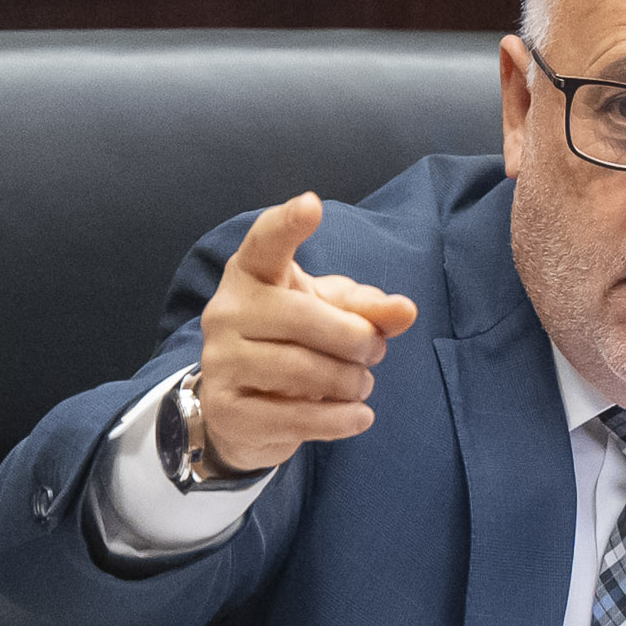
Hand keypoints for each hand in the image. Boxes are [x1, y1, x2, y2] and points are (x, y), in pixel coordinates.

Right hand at [197, 192, 418, 472]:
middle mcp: (226, 311)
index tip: (311, 205)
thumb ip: (369, 309)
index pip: (266, 243)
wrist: (243, 409)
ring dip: (350, 382)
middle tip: (375, 352)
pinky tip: (359, 417)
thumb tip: (405, 311)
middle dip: (356, 339)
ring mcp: (220, 361)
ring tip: (361, 385)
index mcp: (252, 274)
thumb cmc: (294, 344)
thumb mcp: (332, 315)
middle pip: (304, 317)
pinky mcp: (227, 410)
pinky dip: (339, 420)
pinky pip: (295, 417)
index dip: (288, 224)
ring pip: (302, 370)